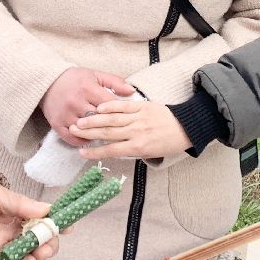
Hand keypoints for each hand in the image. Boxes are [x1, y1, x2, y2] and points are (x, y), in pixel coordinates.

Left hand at [0, 181, 57, 259]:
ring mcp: (3, 247)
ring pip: (26, 257)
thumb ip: (22, 204)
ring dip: (35, 258)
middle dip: (47, 246)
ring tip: (35, 257)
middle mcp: (14, 232)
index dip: (56, 226)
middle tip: (47, 248)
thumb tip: (47, 210)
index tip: (68, 228)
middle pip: (38, 243)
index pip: (43, 223)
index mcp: (19, 215)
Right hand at [39, 67, 134, 145]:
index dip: (120, 112)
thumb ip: (115, 82)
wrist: (47, 82)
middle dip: (111, 126)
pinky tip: (89, 141)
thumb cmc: (74, 79)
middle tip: (121, 132)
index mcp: (88, 88)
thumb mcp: (95, 75)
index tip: (126, 118)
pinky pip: (71, 138)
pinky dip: (81, 141)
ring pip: (86, 131)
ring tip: (107, 139)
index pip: (110, 105)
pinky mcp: (56, 123)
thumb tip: (131, 92)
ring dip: (97, 135)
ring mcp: (66, 114)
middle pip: (99, 120)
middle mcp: (76, 102)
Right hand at [71, 98, 191, 160]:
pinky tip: (99, 108)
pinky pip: (124, 106)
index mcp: (138, 147)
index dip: (94, 152)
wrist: (186, 127)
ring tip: (80, 121)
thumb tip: (112, 150)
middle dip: (88, 133)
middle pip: (107, 133)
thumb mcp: (150, 153)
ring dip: (94, 120)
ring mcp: (139, 118)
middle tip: (73, 131)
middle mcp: (136, 133)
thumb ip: (130, 151)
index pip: (111, 150)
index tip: (81, 153)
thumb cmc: (168, 143)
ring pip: (112, 119)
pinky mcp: (143, 106)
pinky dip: (111, 106)